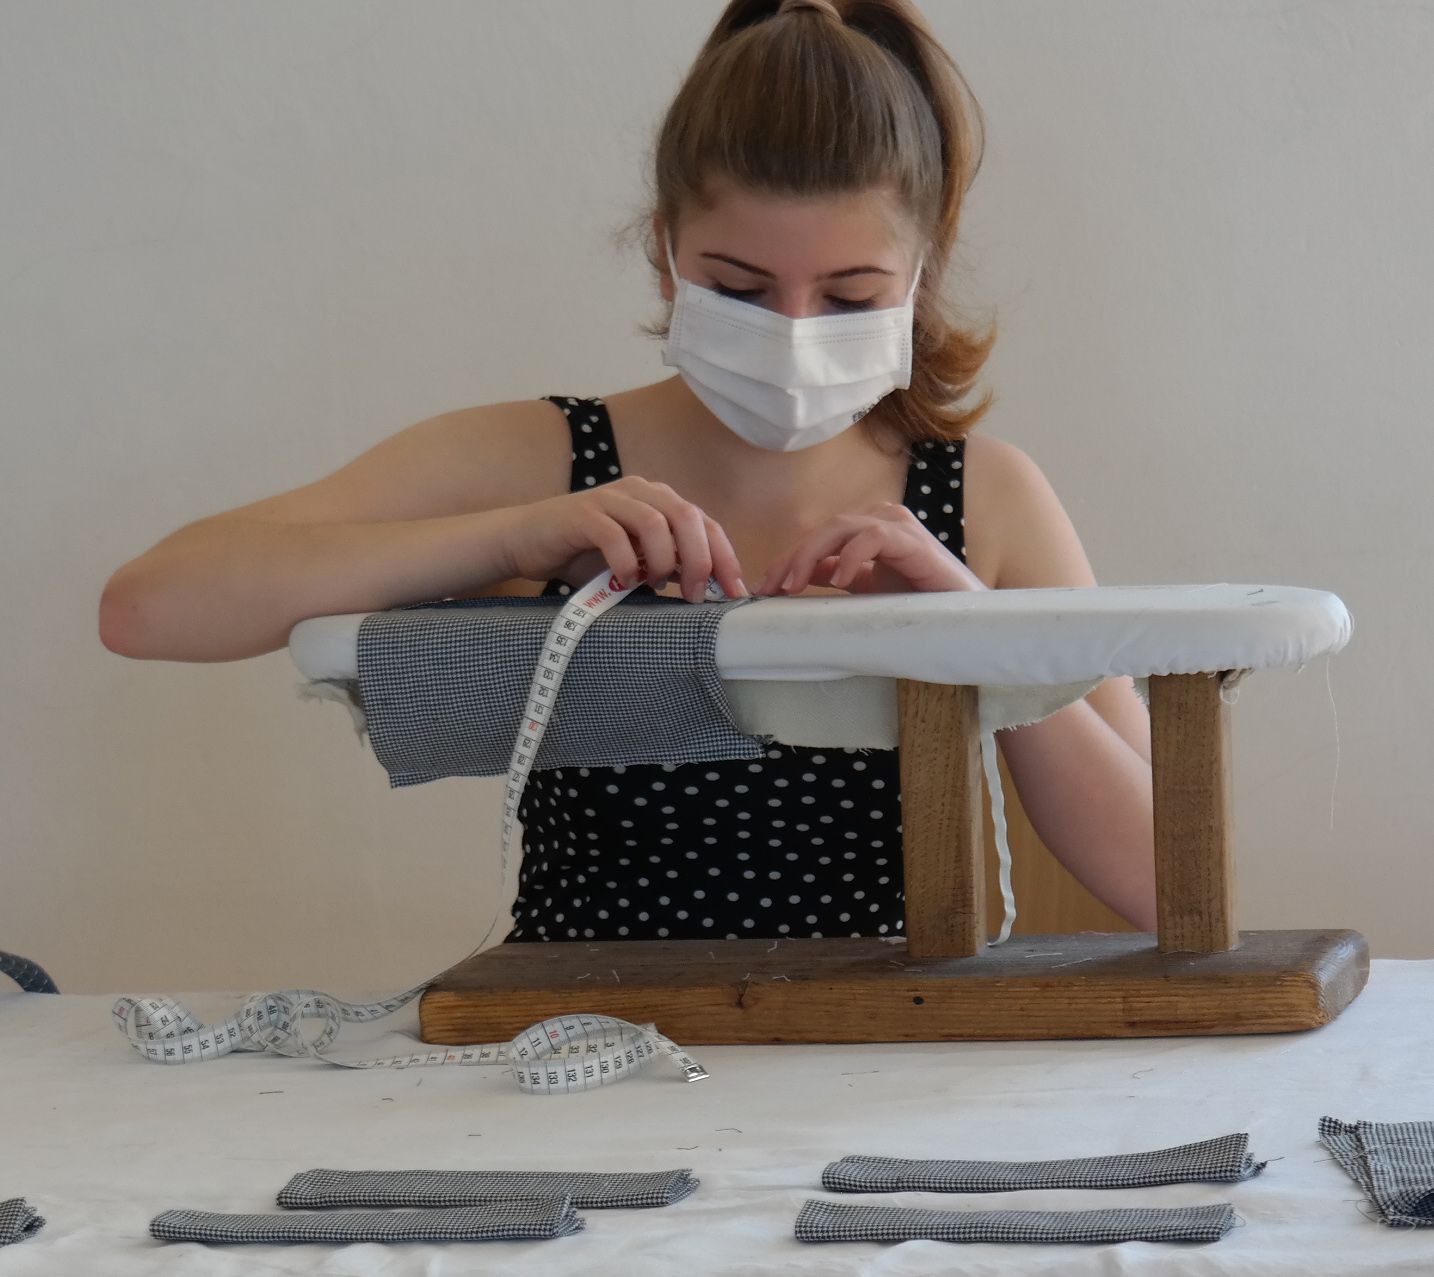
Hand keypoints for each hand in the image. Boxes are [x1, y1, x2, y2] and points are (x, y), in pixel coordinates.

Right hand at [497, 476, 745, 601]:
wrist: (526, 541)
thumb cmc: (584, 555)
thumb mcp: (636, 563)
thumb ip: (668, 567)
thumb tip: (707, 589)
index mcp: (659, 501)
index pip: (705, 523)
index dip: (724, 557)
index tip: (735, 593)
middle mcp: (640, 492)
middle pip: (687, 517)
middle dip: (700, 559)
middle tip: (696, 595)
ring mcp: (610, 499)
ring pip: (655, 522)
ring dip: (664, 560)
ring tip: (658, 585)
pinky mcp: (582, 514)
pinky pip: (614, 535)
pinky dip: (626, 563)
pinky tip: (624, 582)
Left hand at [755, 502, 987, 595]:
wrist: (964, 618)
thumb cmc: (919, 603)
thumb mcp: (866, 590)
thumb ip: (836, 574)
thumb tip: (798, 574)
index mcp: (869, 530)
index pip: (819, 538)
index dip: (789, 560)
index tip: (765, 587)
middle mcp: (882, 520)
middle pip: (825, 530)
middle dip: (792, 558)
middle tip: (771, 587)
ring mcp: (899, 527)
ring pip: (842, 527)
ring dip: (811, 555)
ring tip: (794, 585)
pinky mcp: (914, 541)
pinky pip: (874, 537)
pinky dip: (852, 555)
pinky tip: (838, 579)